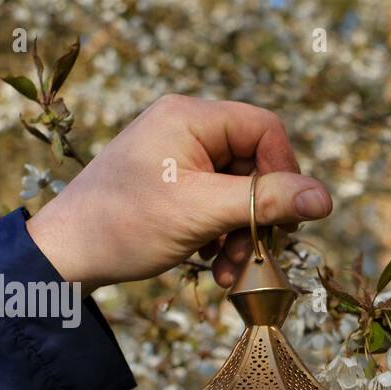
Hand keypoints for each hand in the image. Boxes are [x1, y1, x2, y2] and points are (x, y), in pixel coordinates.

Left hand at [26, 94, 331, 292]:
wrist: (65, 256)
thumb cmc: (124, 225)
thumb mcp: (203, 213)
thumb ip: (266, 202)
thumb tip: (324, 198)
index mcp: (190, 118)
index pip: (264, 129)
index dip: (285, 172)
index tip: (285, 216)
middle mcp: (186, 129)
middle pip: (255, 163)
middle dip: (259, 214)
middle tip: (257, 252)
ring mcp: (179, 157)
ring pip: (239, 191)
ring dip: (242, 234)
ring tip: (229, 270)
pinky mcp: (173, 185)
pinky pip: (218, 204)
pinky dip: (222, 236)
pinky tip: (211, 263)